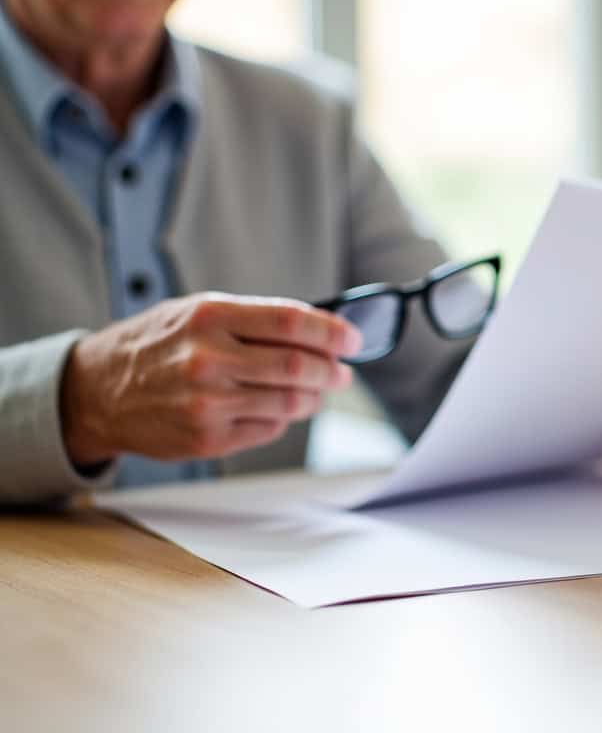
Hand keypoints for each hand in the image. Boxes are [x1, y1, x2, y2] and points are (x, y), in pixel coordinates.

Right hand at [60, 293, 362, 467]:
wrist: (98, 390)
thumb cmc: (158, 345)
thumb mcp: (197, 313)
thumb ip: (255, 320)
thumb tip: (322, 331)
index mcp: (209, 317)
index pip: (291, 321)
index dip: (332, 332)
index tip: (354, 340)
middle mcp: (208, 359)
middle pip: (298, 367)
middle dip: (332, 371)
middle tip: (342, 372)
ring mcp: (207, 403)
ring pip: (290, 403)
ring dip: (314, 397)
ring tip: (316, 390)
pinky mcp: (207, 439)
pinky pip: (268, 429)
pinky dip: (283, 419)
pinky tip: (275, 407)